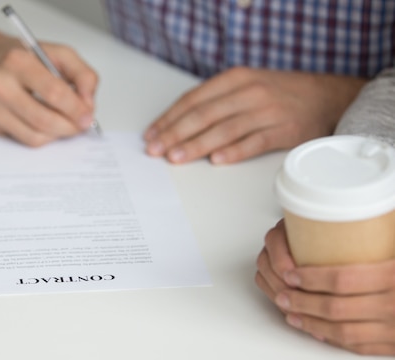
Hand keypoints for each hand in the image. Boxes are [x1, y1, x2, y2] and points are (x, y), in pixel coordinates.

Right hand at [0, 34, 98, 145]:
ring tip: (64, 122)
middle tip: (81, 125)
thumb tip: (88, 103)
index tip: (88, 116)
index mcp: (17, 61)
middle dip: (70, 127)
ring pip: (35, 136)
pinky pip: (25, 140)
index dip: (76, 108)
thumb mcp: (57, 53)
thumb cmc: (22, 58)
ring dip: (57, 134)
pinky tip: (45, 122)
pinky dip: (42, 136)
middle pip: (44, 120)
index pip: (54, 92)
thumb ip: (82, 74)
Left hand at [144, 67, 366, 163]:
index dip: (169, 118)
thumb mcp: (245, 86)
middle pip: (204, 115)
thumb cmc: (279, 94)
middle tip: (156, 150)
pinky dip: (234, 151)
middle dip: (175, 133)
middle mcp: (249, 92)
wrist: (328, 97)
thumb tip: (178, 126)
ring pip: (224, 129)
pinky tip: (216, 161)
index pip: (193, 100)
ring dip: (197, 145)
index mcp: (235, 79)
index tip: (152, 134)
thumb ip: (215, 102)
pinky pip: (254, 142)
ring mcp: (267, 111)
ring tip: (176, 157)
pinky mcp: (284, 130)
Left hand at [256, 220, 394, 355]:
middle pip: (336, 308)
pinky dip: (333, 340)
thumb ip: (385, 225)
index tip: (292, 272)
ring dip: (311, 323)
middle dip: (302, 302)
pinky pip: (360, 347)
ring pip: (343, 332)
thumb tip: (374, 196)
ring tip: (291, 313)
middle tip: (282, 293)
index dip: (312, 279)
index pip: (344, 280)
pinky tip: (317, 331)